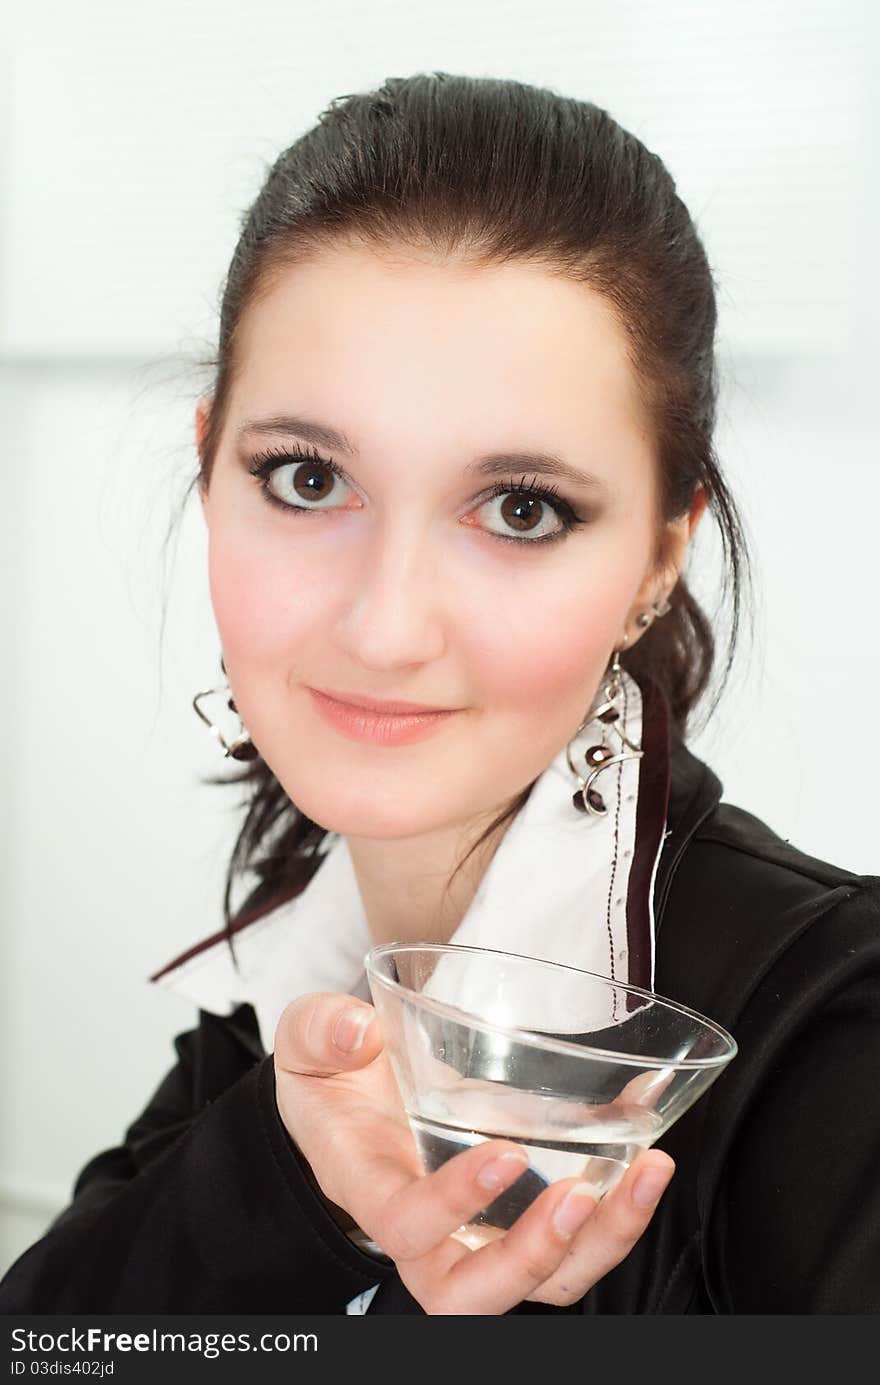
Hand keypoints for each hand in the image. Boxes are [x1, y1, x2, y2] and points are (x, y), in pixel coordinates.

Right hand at [273, 992, 674, 1313]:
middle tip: (579, 1197)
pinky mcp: (520, 1217)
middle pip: (476, 1294)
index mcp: (370, 1187)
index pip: (405, 1226)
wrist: (352, 1103)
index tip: (503, 1153)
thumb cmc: (334, 1080)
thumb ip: (321, 1031)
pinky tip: (649, 1161)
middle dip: (532, 1257)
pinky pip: (573, 1246)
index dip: (451, 1206)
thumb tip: (354, 1031)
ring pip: (542, 1283)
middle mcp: (427, 1235)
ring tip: (645, 1174)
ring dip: (601, 1242)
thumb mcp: (310, 1044)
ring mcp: (479, 1235)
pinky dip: (619, 1214)